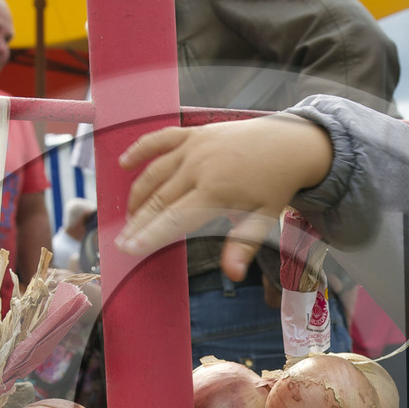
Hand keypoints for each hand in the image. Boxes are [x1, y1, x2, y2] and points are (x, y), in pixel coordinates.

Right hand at [116, 115, 333, 281]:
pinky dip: (140, 150)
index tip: (128, 248)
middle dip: (137, 221)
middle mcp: (199, 166)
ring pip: (154, 172)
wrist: (289, 143)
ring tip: (130, 218)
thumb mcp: (263, 218)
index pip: (173, 218)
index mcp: (215, 190)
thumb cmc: (274, 186)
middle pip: (158, 198)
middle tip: (120, 241)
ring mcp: (194, 147)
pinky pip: (160, 139)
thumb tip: (234, 274)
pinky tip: (124, 164)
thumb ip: (243, 245)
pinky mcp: (193, 133)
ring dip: (138, 195)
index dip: (148, 234)